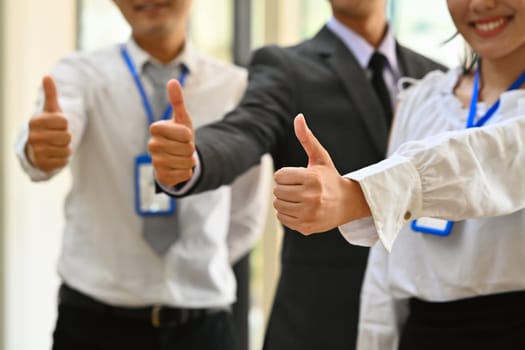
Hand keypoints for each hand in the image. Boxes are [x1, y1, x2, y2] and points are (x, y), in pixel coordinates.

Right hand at [26, 76, 70, 172]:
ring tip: (55, 145)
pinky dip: (63, 158)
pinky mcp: (42, 165)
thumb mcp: (50, 109)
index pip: (64, 121)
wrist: (37, 148)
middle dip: (66, 136)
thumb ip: (50, 94)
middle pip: (67, 136)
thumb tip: (47, 76)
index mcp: (35, 121)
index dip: (64, 123)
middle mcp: (33, 136)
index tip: (56, 124)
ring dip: (65, 148)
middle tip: (56, 136)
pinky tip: (54, 155)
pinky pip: (64, 161)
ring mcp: (36, 152)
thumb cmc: (47, 125)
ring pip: (67, 149)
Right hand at [148, 79, 195, 186]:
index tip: (183, 135)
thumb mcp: (181, 118)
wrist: (175, 157)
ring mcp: (155, 161)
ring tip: (181, 156)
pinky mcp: (161, 176)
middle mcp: (152, 145)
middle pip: (187, 149)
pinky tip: (178, 167)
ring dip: (189, 160)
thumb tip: (173, 81)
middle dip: (190, 149)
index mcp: (156, 128)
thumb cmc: (179, 135)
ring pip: (187, 162)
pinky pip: (185, 174)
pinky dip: (187, 172)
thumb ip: (177, 101)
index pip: (185, 134)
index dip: (189, 136)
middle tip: (182, 147)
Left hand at [273, 114, 370, 234]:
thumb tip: (298, 116)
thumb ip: (307, 138)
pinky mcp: (306, 227)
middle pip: (277, 191)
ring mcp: (308, 214)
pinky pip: (282, 218)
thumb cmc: (330, 178)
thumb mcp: (320, 158)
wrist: (347, 204)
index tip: (298, 176)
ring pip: (278, 204)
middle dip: (285, 187)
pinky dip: (286, 213)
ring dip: (284, 200)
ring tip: (299, 197)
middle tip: (299, 188)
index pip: (279, 176)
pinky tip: (300, 208)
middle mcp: (311, 197)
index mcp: (312, 178)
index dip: (286, 175)